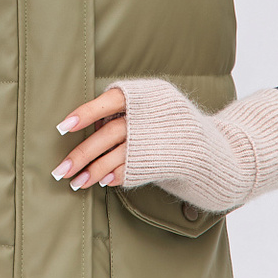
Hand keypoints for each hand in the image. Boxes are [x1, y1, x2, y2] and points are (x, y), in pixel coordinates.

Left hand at [52, 79, 277, 213]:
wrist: (217, 153)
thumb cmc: (174, 126)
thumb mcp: (155, 105)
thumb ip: (126, 108)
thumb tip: (87, 118)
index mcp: (148, 95)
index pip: (110, 101)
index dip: (85, 113)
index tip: (62, 126)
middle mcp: (152, 116)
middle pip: (109, 134)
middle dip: (82, 152)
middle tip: (60, 168)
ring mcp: (159, 141)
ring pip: (116, 156)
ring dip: (92, 170)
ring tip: (73, 182)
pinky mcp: (162, 164)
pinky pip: (130, 171)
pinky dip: (113, 177)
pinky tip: (99, 183)